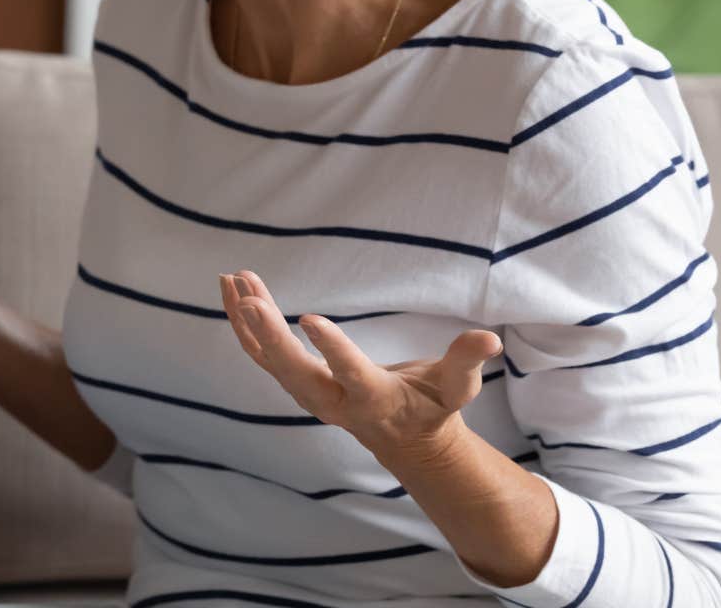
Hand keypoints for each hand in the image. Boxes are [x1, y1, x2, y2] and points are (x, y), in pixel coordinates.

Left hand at [219, 270, 502, 462]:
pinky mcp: (295, 382)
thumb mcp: (457, 389)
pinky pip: (260, 353)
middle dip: (270, 335)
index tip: (307, 318)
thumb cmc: (433, 408)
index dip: (330, 349)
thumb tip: (489, 339)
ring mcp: (308, 394)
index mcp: (374, 399)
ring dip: (247, 320)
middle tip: (250, 297)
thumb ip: (467, 363)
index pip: (350, 373)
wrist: (403, 441)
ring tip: (233, 279)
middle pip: (294, 370)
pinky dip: (243, 325)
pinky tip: (231, 291)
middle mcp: (333, 401)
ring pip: (267, 359)